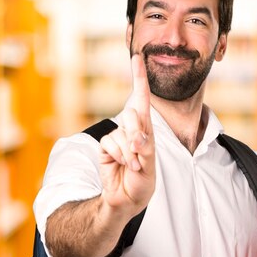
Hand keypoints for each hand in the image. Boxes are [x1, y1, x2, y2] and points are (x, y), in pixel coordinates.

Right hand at [99, 54, 155, 218]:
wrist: (126, 199)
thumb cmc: (142, 183)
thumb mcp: (150, 167)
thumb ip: (145, 149)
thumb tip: (136, 136)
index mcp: (147, 129)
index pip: (143, 99)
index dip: (139, 78)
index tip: (137, 57)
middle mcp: (132, 129)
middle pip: (132, 115)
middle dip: (137, 135)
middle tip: (139, 155)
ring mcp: (118, 137)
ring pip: (122, 132)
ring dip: (129, 152)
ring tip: (133, 166)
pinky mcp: (106, 146)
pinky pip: (110, 142)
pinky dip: (119, 155)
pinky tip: (123, 164)